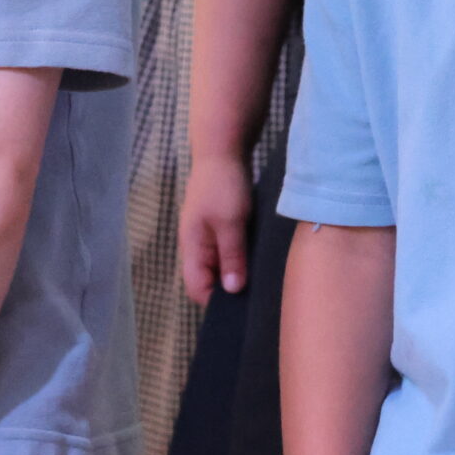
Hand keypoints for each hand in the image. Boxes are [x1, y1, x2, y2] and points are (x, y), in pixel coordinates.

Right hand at [179, 151, 254, 304]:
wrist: (223, 150)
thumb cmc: (224, 185)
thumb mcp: (231, 222)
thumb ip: (231, 256)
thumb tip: (232, 290)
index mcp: (192, 247)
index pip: (197, 288)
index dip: (217, 300)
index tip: (243, 305)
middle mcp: (197, 245)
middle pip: (209, 279)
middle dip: (230, 288)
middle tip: (258, 294)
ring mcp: (208, 234)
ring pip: (221, 265)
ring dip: (239, 271)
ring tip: (262, 278)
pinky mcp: (221, 225)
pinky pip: (229, 249)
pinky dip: (242, 255)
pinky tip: (260, 258)